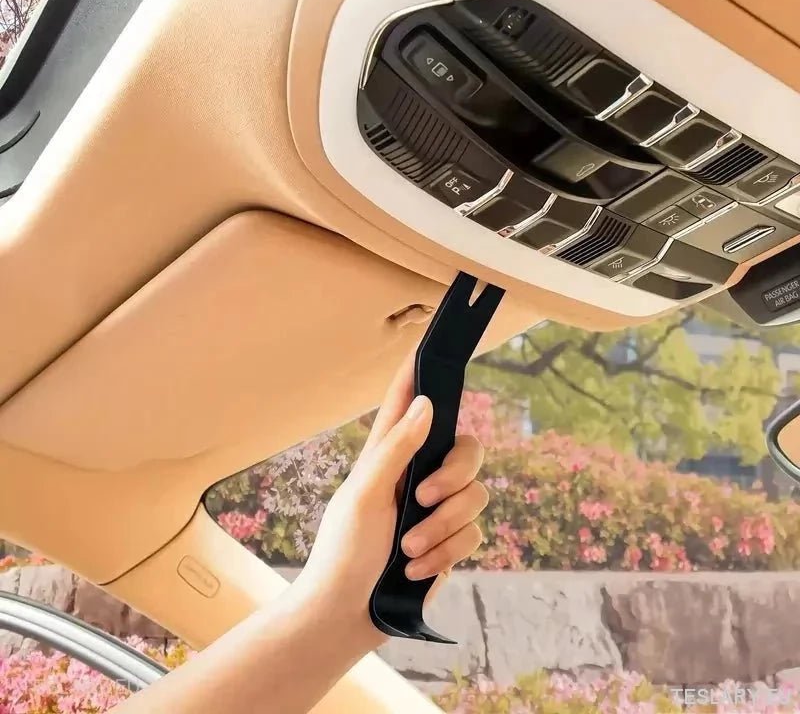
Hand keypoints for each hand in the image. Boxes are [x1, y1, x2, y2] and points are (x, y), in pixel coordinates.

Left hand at [293, 354, 488, 649]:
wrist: (347, 615)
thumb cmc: (343, 552)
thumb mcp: (365, 495)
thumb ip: (397, 449)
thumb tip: (426, 403)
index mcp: (389, 455)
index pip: (406, 402)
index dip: (419, 373)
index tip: (432, 342)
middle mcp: (417, 475)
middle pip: (466, 449)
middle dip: (453, 479)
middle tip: (425, 498)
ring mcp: (435, 510)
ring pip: (476, 496)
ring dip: (444, 528)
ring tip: (409, 549)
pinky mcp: (449, 542)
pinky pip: (473, 534)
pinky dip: (445, 553)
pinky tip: (416, 569)